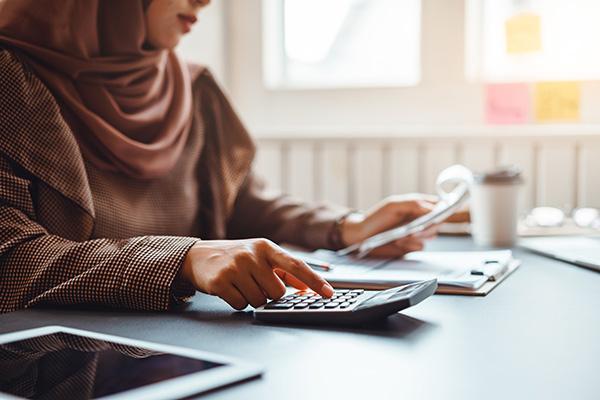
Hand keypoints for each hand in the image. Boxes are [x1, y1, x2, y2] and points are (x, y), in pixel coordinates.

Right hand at [180, 239, 334, 309]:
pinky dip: (238, 302)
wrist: (198, 256)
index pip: (296, 265)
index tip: (329, 293)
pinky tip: (230, 289)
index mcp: (266, 247)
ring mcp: (236, 267)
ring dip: (252, 298)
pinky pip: (241, 304)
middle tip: (256, 284)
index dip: (314, 281)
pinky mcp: (221, 281)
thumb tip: (307, 287)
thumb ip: (284, 271)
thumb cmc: (235, 257)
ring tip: (241, 284)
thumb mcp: (260, 257)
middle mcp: (252, 254)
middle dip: (270, 294)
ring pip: (259, 300)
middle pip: (277, 291)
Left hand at [340, 194, 438, 257]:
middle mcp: (419, 219)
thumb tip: (433, 208)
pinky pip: (420, 246)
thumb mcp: (394, 206)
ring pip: (431, 235)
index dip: (444, 209)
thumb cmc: (376, 218)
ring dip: (418, 235)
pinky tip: (399, 242)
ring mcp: (416, 233)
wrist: (362, 236)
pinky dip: (411, 244)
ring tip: (402, 235)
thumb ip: (414, 204)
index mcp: (417, 205)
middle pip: (438, 222)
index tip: (441, 214)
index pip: (438, 205)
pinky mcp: (411, 246)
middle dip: (430, 225)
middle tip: (419, 228)